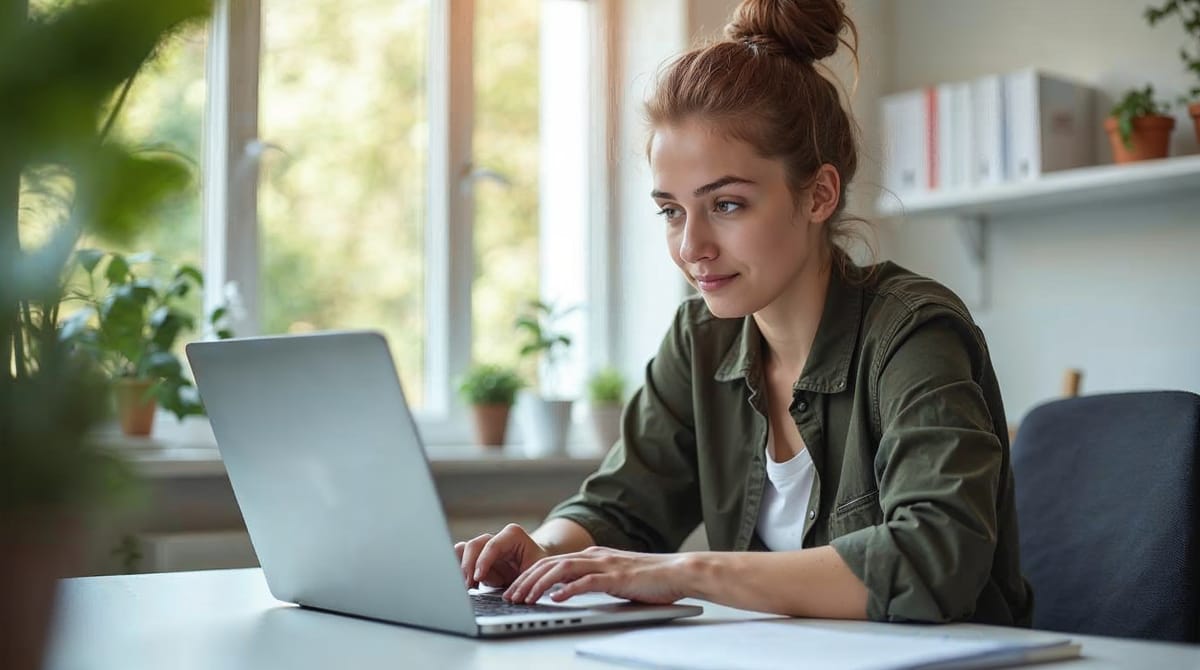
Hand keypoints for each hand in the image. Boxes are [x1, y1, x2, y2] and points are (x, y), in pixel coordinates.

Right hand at [454, 523, 548, 589]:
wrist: (537, 567)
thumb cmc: (537, 568)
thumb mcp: (535, 572)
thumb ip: (523, 579)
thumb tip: (509, 596)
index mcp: (512, 535)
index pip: (492, 545)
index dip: (483, 561)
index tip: (478, 578)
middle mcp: (496, 537)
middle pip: (474, 545)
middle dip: (469, 565)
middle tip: (469, 585)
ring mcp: (485, 546)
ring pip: (464, 549)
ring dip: (462, 567)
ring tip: (466, 585)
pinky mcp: (478, 556)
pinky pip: (461, 557)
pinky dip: (459, 569)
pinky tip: (465, 583)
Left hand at [502, 546, 692, 604]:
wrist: (678, 571)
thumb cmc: (649, 579)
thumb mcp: (613, 577)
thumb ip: (591, 580)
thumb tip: (566, 593)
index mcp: (592, 555)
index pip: (551, 562)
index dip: (529, 576)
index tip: (514, 590)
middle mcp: (594, 556)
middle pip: (550, 564)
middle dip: (526, 580)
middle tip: (509, 597)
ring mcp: (605, 565)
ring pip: (562, 570)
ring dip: (539, 585)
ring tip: (525, 598)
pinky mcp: (616, 577)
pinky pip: (586, 582)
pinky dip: (568, 589)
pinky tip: (556, 598)